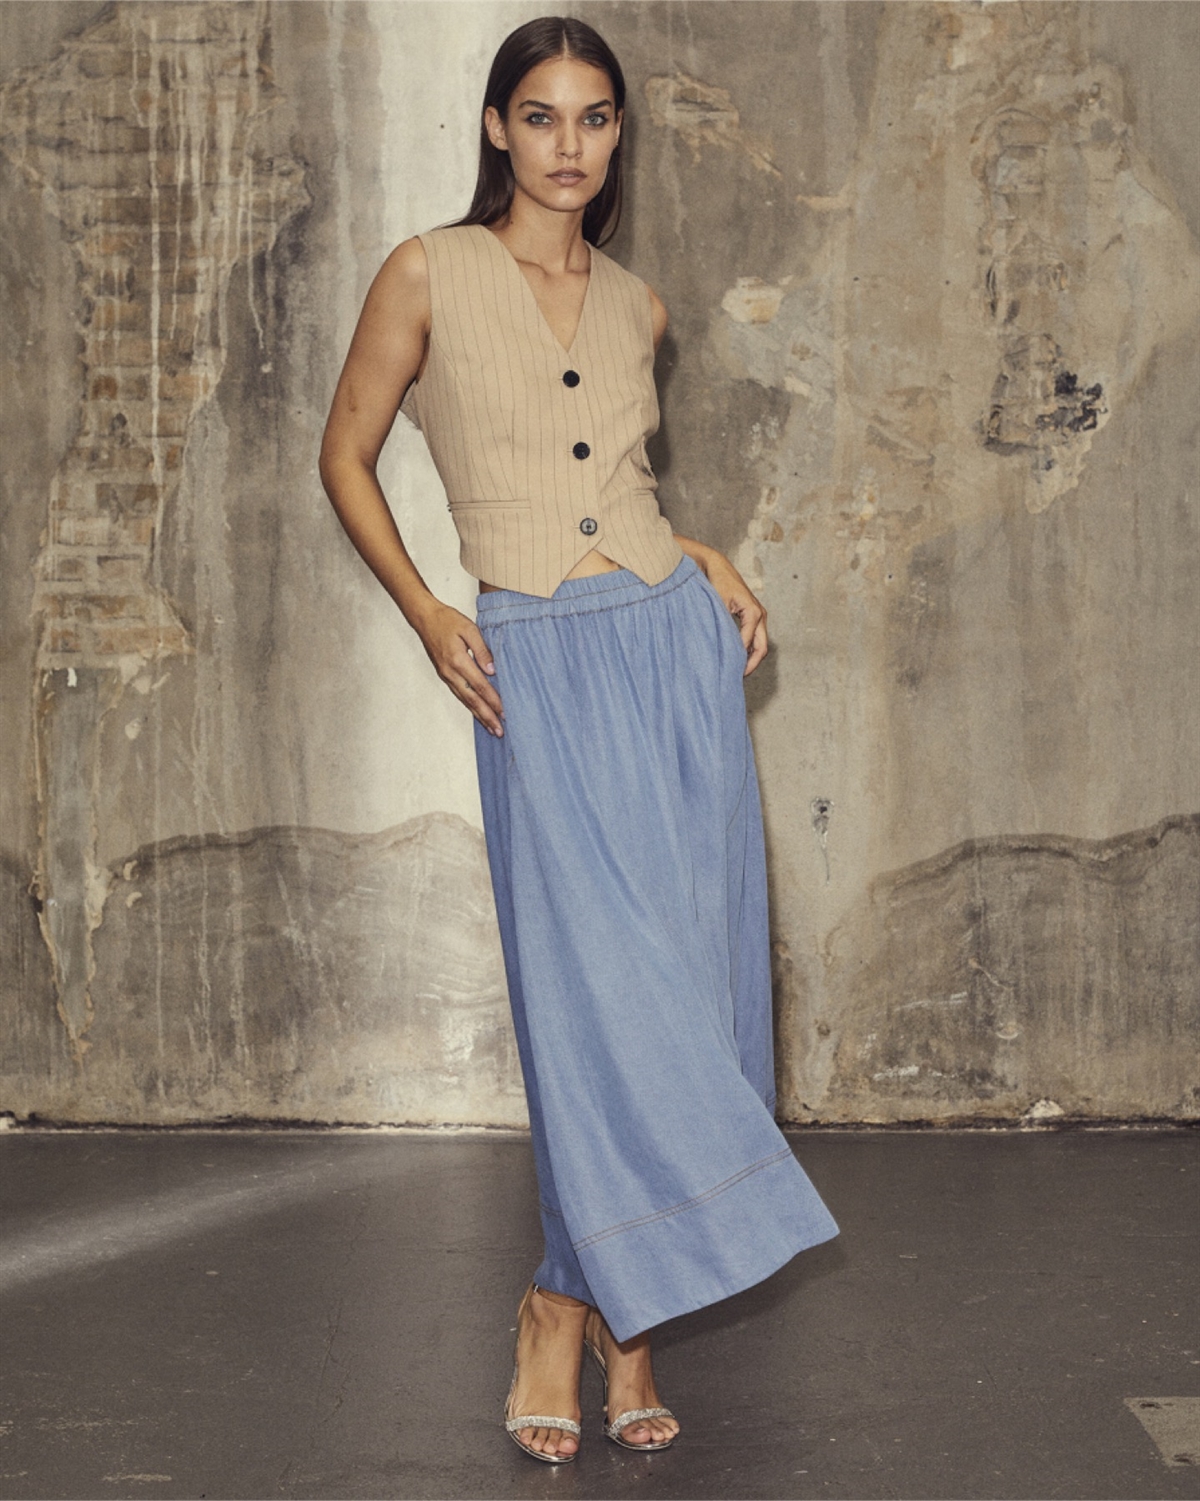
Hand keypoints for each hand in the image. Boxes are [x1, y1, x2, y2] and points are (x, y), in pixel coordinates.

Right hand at [415, 600, 504, 734]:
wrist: (425, 618)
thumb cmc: (447, 620)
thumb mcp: (469, 629)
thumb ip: (482, 650)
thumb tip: (493, 670)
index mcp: (458, 661)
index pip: (480, 686)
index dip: (493, 701)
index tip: (504, 713)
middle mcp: (450, 673)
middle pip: (472, 700)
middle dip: (487, 716)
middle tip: (499, 731)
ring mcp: (446, 676)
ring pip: (465, 700)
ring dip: (479, 715)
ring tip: (491, 728)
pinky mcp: (445, 675)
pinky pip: (460, 695)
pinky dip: (470, 706)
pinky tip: (478, 712)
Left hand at [702, 551, 768, 675]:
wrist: (715, 566)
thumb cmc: (715, 583)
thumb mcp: (717, 606)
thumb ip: (724, 627)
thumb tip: (727, 649)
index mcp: (753, 612)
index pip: (749, 644)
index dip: (739, 659)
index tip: (728, 672)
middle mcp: (760, 614)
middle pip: (761, 648)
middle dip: (751, 664)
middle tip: (736, 677)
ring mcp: (758, 615)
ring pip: (759, 644)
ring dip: (749, 658)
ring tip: (734, 669)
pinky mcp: (752, 616)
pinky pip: (754, 637)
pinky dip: (747, 649)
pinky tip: (735, 657)